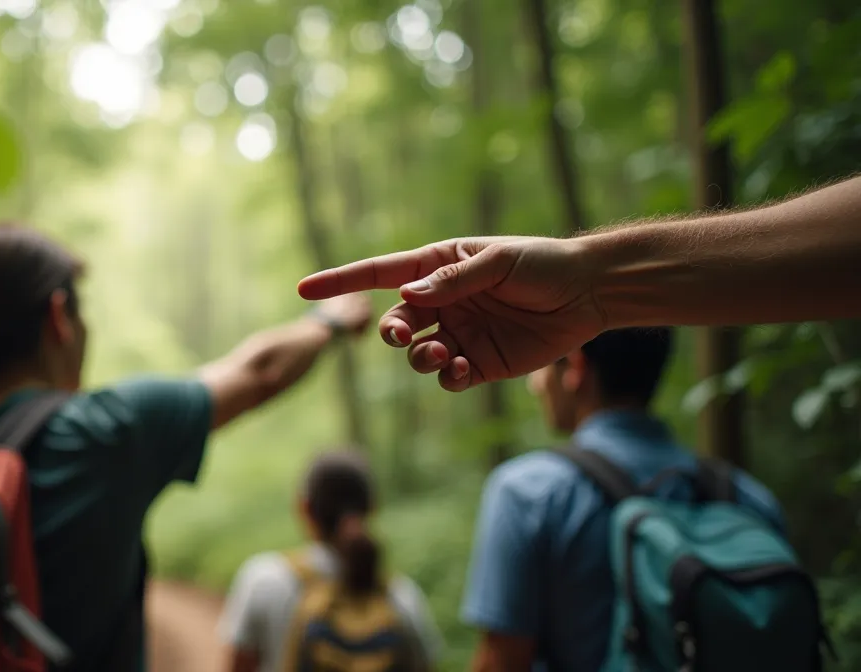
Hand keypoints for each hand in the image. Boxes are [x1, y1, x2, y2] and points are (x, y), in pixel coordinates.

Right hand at [297, 236, 608, 390]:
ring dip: (419, 357)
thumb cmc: (544, 263)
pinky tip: (460, 370)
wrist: (589, 293)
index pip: (380, 273)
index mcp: (438, 267)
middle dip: (390, 331)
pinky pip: (448, 377)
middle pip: (395, 321)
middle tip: (401, 335)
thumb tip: (411, 294)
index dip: (341, 280)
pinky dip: (446, 377)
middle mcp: (442, 302)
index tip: (304, 288)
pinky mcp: (479, 363)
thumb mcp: (500, 261)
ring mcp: (458, 334)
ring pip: (416, 354)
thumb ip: (456, 279)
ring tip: (440, 355)